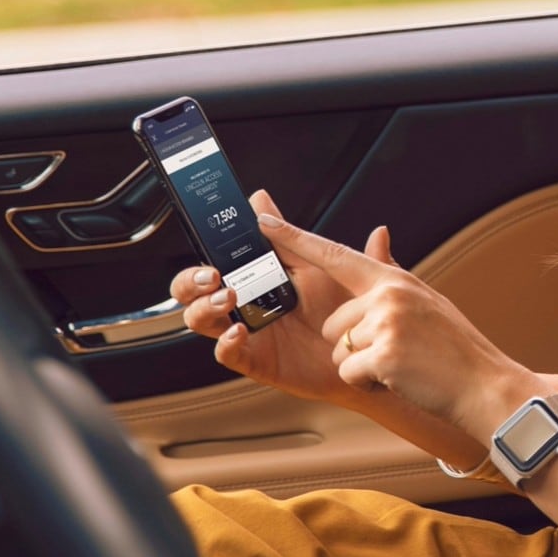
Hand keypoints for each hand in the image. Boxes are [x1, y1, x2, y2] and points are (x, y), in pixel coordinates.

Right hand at [170, 189, 393, 406]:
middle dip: (192, 279)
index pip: (216, 256)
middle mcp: (245, 302)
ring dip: (204, 306)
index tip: (205, 232)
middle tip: (212, 274)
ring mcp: (247, 330)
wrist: (366, 347)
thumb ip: (293, 234)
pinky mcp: (256, 359)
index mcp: (257, 275)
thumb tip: (262, 197)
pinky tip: (238, 331)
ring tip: (229, 297)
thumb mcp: (321, 262)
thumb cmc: (345, 305)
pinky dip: (226, 343)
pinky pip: (227, 353)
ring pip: (200, 319)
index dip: (204, 245)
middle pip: (194, 289)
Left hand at [254, 207, 532, 441]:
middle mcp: (387, 294)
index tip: (262, 218)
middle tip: (395, 351)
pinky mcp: (383, 353)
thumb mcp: (424, 300)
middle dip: (352, 346)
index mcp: (393, 280)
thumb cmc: (454, 348)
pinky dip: (369, 382)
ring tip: (401, 365)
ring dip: (361, 366)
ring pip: (338, 351)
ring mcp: (386, 322)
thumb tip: (378, 235)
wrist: (484, 384)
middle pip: (332, 323)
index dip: (294, 237)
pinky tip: (399, 378)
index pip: (334, 253)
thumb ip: (390, 273)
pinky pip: (349, 372)